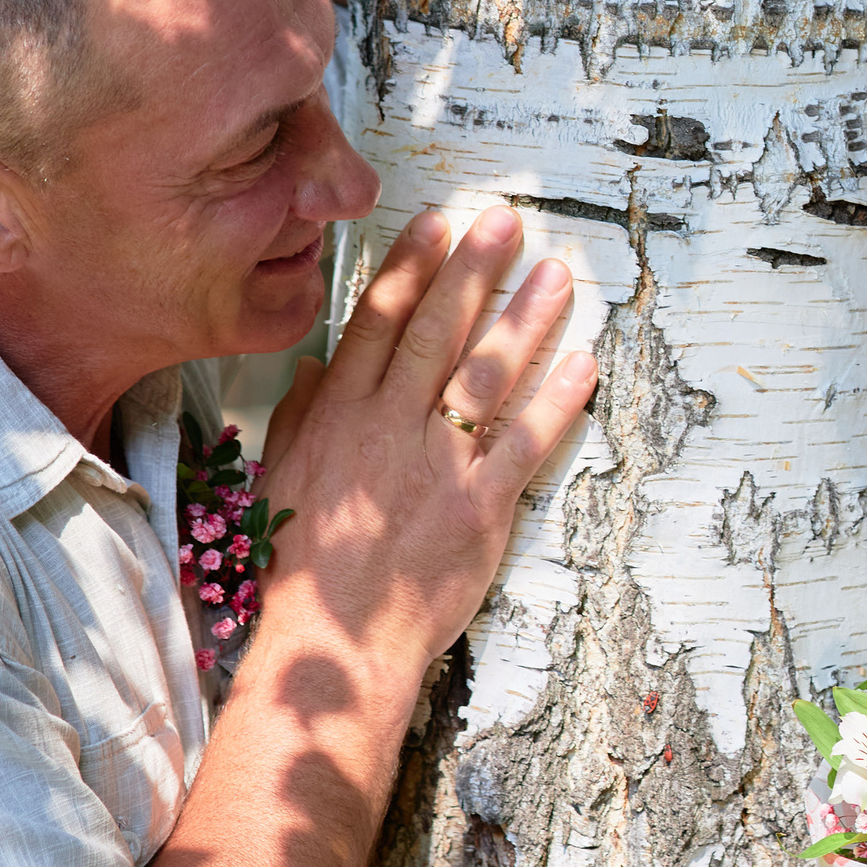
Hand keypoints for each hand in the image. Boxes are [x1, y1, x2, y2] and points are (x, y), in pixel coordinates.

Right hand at [257, 205, 594, 673]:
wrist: (333, 644)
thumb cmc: (302, 568)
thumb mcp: (282, 478)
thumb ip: (303, 416)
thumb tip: (320, 365)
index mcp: (338, 416)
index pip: (377, 322)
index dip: (409, 267)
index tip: (436, 223)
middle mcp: (388, 427)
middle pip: (436, 331)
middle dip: (473, 270)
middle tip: (506, 221)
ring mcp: (437, 465)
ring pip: (486, 374)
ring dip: (524, 319)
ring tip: (555, 274)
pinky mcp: (480, 507)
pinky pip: (526, 443)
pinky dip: (558, 402)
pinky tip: (584, 364)